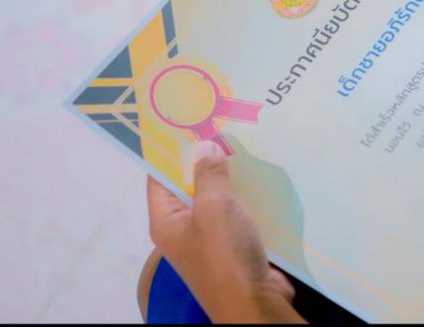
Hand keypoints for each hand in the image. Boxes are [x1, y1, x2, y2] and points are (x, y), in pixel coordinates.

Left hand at [147, 141, 303, 322]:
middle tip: (221, 125)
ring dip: (231, 177)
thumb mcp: (215, 206)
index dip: (170, 150)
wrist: (255, 302)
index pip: (159, 177)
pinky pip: (238, 212)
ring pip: (218, 198)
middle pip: (190, 185)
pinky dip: (248, 195)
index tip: (184, 121)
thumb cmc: (225, 254)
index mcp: (166, 221)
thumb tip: (202, 145)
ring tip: (246, 144)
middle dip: (206, 158)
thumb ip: (208, 173)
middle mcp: (184, 229)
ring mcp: (211, 238)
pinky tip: (264, 177)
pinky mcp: (236, 245)